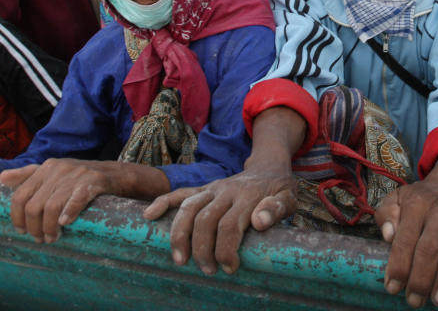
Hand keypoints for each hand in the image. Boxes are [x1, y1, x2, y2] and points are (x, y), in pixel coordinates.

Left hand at [0, 159, 128, 242]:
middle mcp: (58, 169)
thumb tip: (2, 178)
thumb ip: (27, 175)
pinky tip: (66, 224)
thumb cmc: (79, 178)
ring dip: (50, 228)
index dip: (17, 217)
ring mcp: (75, 175)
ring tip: (53, 237)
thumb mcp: (52, 173)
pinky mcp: (93, 182)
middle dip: (34, 227)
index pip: (20, 195)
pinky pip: (76, 200)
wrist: (114, 174)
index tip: (22, 231)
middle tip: (40, 239)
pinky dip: (68, 214)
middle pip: (34, 205)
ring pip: (52, 207)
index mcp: (45, 168)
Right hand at [144, 166, 296, 274]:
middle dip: (202, 249)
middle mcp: (226, 190)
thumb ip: (276, 209)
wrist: (268, 167)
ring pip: (188, 208)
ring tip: (180, 260)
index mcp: (248, 196)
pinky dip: (162, 203)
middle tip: (208, 270)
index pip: (230, 224)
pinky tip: (149, 215)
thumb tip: (258, 222)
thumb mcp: (288, 199)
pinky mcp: (203, 189)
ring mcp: (212, 188)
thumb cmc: (279, 190)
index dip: (226, 249)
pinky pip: (179, 193)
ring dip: (180, 235)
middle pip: (205, 219)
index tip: (229, 268)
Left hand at [374, 162, 437, 307]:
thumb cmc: (414, 200)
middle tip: (414, 300)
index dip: (399, 265)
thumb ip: (386, 215)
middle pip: (430, 248)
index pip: (405, 238)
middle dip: (421, 279)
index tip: (393, 287)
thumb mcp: (394, 199)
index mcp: (415, 206)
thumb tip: (389, 236)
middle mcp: (437, 214)